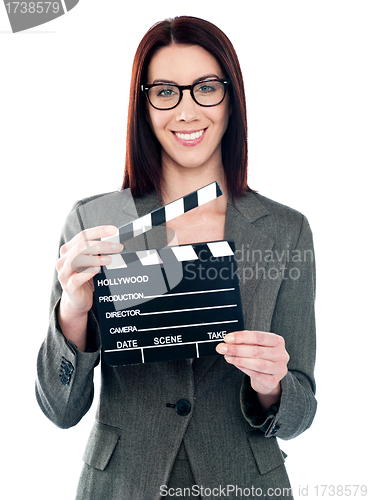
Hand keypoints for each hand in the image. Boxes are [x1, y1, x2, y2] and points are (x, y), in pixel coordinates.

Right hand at [56, 225, 122, 349]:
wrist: (78, 301)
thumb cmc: (86, 279)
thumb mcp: (91, 263)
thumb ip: (98, 253)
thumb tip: (116, 243)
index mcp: (68, 250)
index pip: (83, 235)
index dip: (99, 231)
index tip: (114, 230)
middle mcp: (64, 260)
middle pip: (82, 246)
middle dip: (102, 245)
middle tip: (118, 247)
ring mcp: (64, 273)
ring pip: (77, 259)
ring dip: (96, 258)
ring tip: (110, 259)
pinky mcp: (68, 287)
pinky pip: (77, 278)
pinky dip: (88, 272)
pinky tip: (98, 270)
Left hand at [216, 330, 288, 401]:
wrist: (268, 377)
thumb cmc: (261, 357)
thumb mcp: (255, 345)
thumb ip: (245, 341)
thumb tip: (230, 340)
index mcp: (278, 341)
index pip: (259, 336)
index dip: (242, 337)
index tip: (227, 338)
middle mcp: (281, 354)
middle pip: (256, 350)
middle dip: (236, 349)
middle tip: (222, 348)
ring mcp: (279, 368)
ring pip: (257, 364)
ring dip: (239, 359)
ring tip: (227, 357)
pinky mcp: (273, 381)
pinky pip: (256, 375)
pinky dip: (244, 368)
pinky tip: (235, 364)